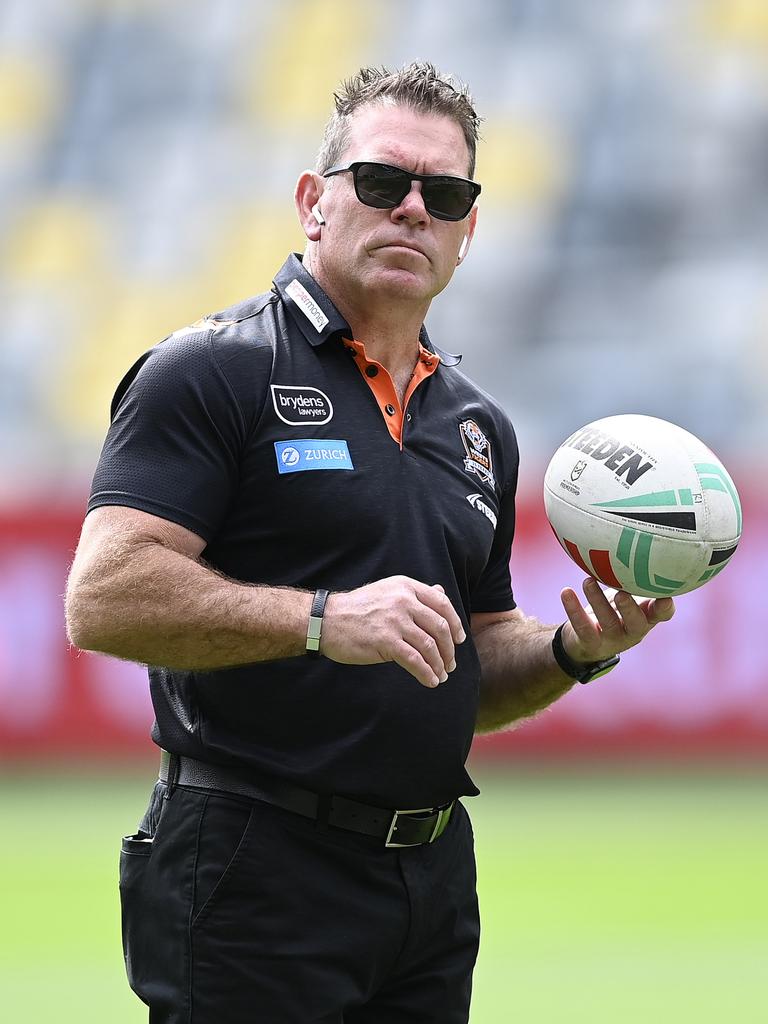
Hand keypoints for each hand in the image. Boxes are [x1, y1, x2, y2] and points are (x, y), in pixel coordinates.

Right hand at [320, 576, 466, 687]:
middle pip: (440, 627)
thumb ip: (415, 594)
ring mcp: (395, 621)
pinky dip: (426, 673)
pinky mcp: (386, 641)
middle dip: (450, 649)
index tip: (459, 639)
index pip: (442, 604)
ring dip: (439, 664)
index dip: (456, 623)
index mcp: (406, 587)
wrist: (326, 620)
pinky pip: (415, 660)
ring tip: (441, 675)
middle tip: (451, 663)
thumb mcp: (388, 592)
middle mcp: (403, 600)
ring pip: (430, 646)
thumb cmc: (357, 609)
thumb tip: (441, 592)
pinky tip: (430, 681)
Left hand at [559, 577, 674, 663]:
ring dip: (597, 600)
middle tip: (622, 593)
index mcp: (646, 617)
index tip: (666, 596)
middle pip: (637, 624)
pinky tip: (566, 592)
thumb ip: (635, 578)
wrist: (586, 641)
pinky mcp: (591, 643)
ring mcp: (612, 639)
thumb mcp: (629, 595)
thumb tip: (639, 540)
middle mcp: (633, 630)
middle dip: (630, 609)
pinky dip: (574, 609)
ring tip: (588, 581)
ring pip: (608, 622)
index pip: (662, 614)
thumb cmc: (614, 610)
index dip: (665, 607)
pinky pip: (582, 627)